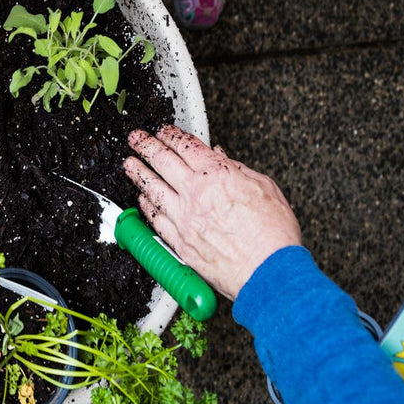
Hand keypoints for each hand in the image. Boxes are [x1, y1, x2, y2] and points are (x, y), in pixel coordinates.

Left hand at [123, 126, 301, 299]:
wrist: (269, 272)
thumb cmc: (274, 235)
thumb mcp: (265, 188)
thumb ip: (239, 170)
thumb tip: (221, 158)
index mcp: (218, 175)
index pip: (186, 146)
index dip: (171, 135)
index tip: (163, 131)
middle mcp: (196, 193)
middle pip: (162, 161)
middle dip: (146, 145)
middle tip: (135, 138)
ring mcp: (184, 218)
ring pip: (152, 189)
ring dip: (138, 173)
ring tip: (129, 163)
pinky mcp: (179, 242)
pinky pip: (155, 219)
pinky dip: (146, 207)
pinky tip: (142, 199)